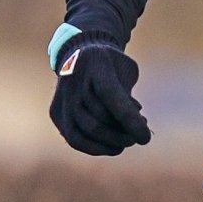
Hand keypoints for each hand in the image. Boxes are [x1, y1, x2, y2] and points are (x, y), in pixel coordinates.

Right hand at [49, 32, 151, 155]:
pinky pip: (75, 140)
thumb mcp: (127, 70)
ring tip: (128, 139)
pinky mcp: (56, 113)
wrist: (81, 53)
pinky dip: (97, 148)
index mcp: (95, 63)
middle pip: (98, 119)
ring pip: (87, 132)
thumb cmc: (111, 65)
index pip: (111, 96)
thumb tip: (134, 126)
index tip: (146, 138)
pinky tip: (114, 147)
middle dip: (123, 134)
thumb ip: (129, 97)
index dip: (130, 120)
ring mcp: (62, 98)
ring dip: (112, 142)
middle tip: (139, 136)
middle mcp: (74, 80)